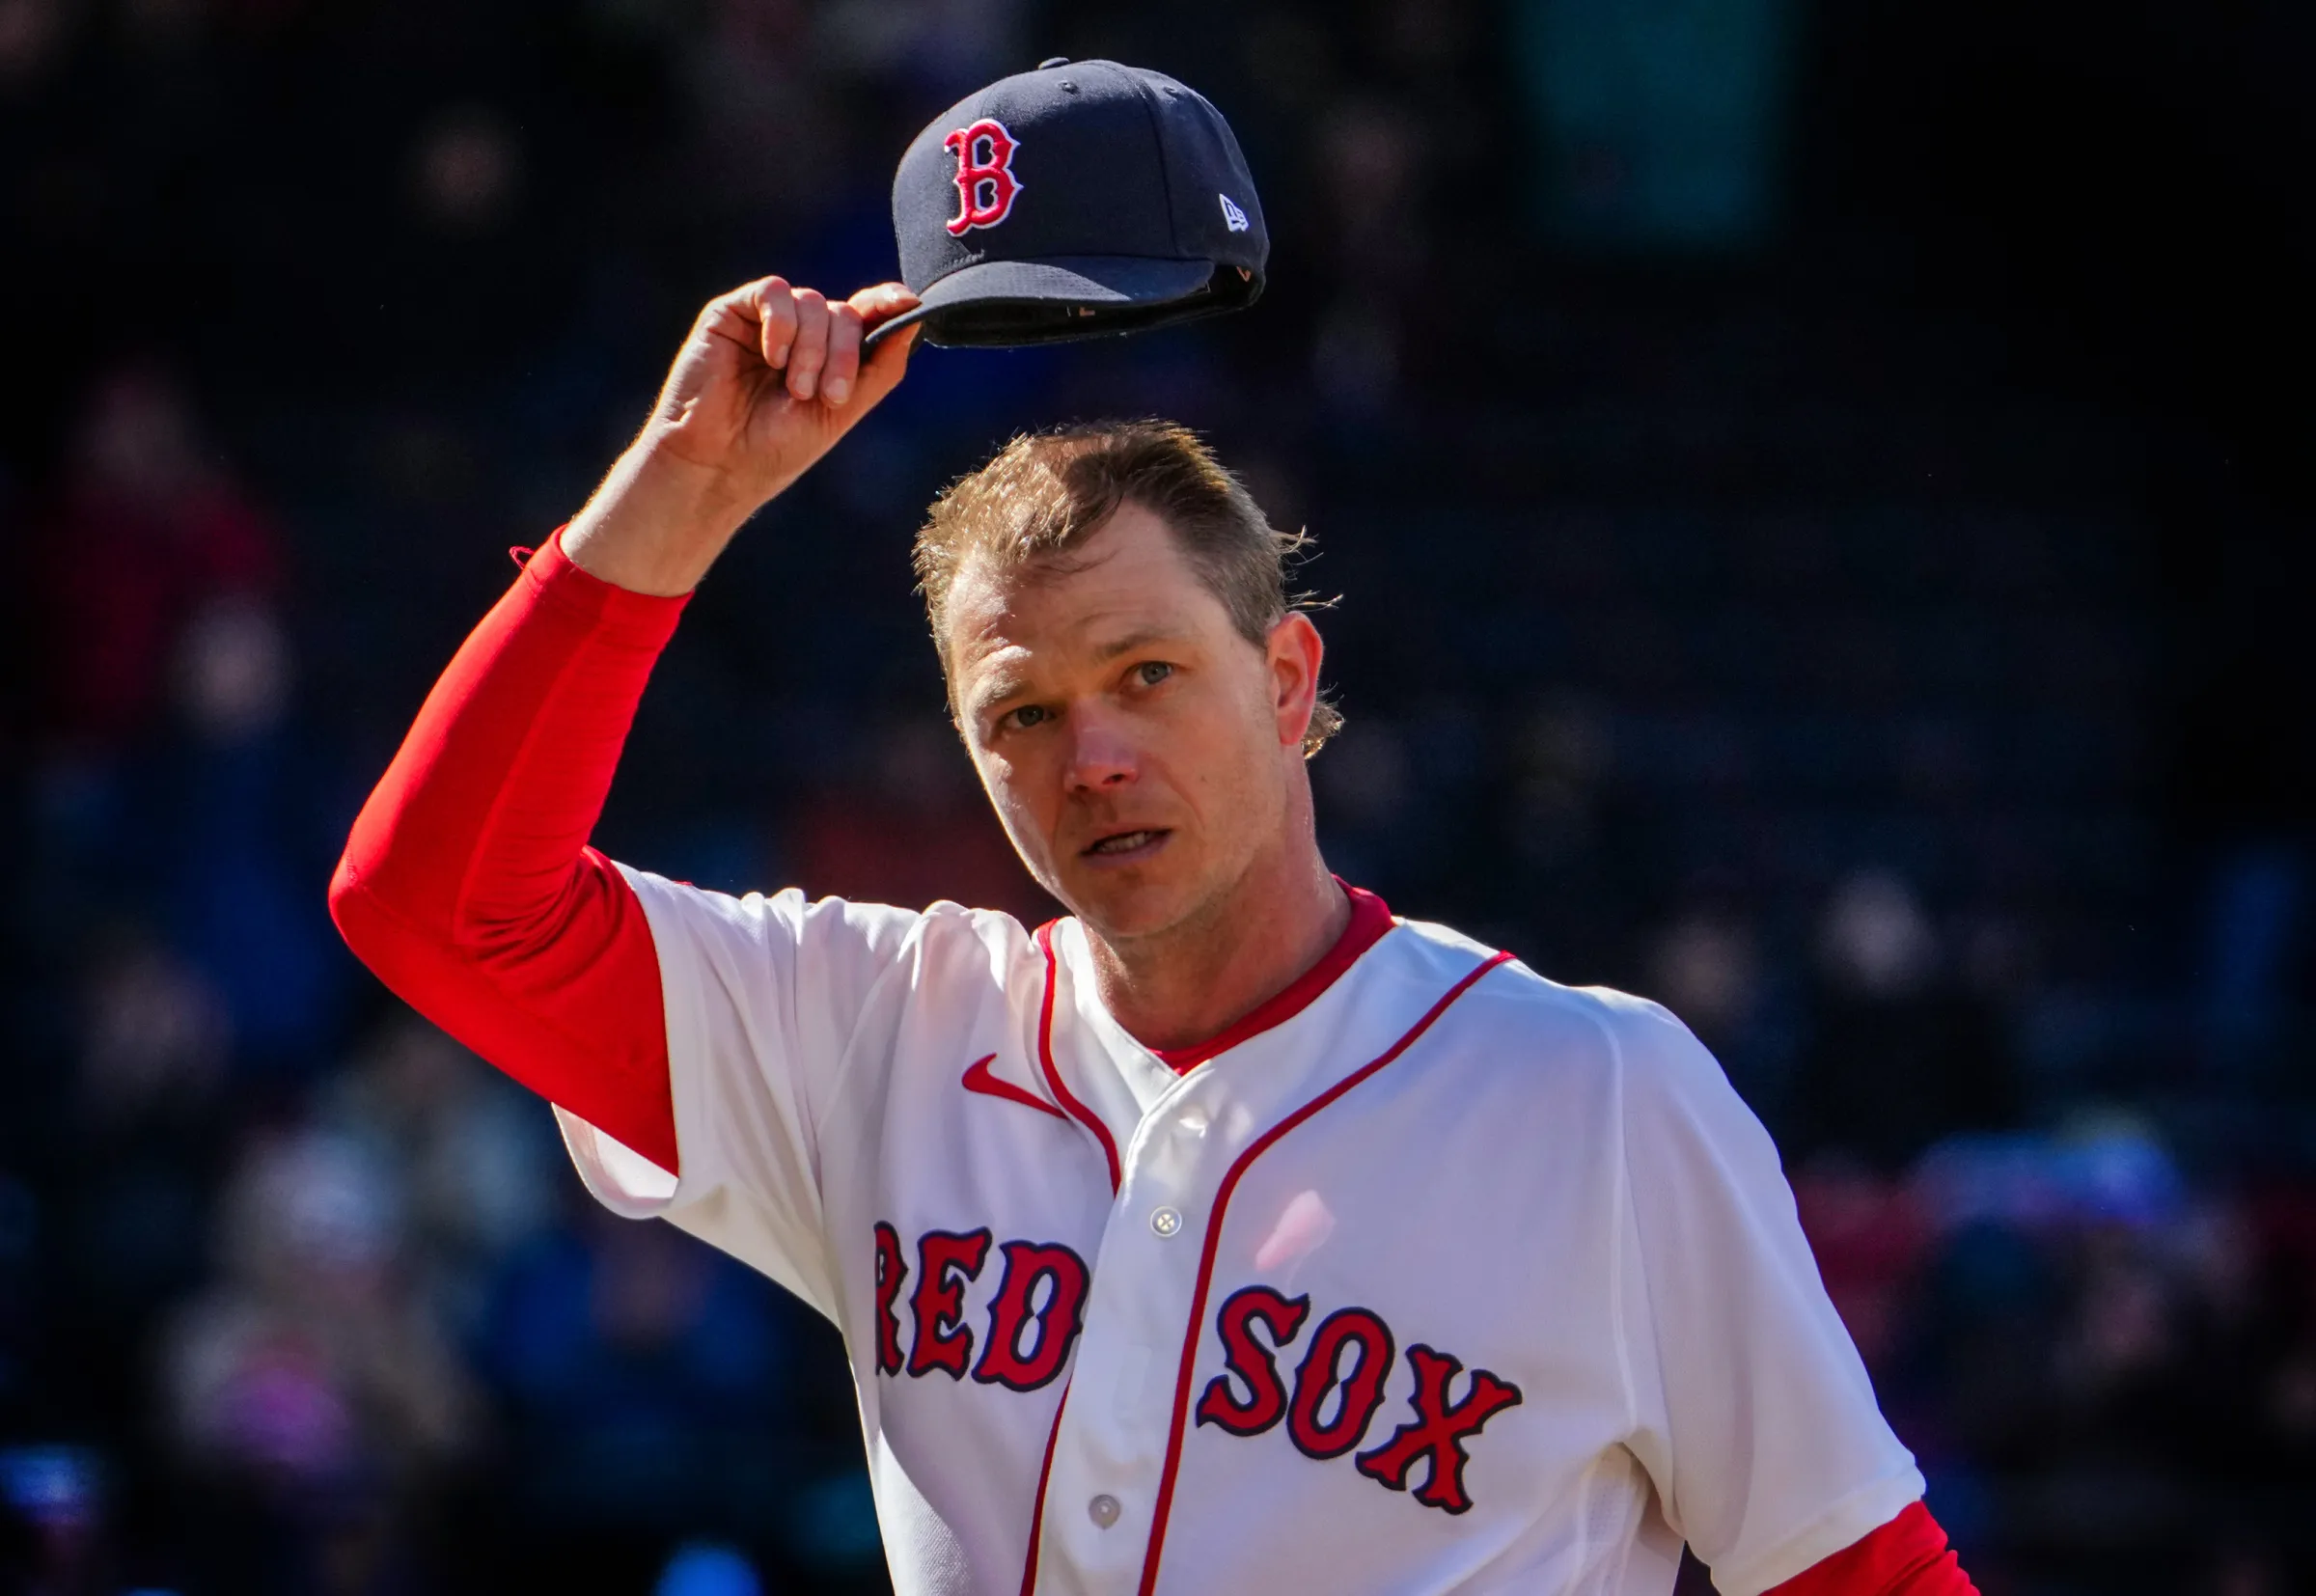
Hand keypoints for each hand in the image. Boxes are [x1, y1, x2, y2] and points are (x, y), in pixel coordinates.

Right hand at [564, 277, 919, 594]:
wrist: (720, 464)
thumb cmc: (778, 446)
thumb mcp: (842, 410)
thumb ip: (880, 367)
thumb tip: (914, 316)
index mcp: (829, 355)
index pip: (865, 315)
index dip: (888, 304)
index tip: (908, 303)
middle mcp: (801, 333)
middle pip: (844, 313)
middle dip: (843, 354)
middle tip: (826, 396)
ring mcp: (767, 321)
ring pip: (812, 302)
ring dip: (813, 348)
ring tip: (795, 390)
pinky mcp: (732, 313)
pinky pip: (773, 293)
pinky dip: (783, 325)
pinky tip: (772, 359)